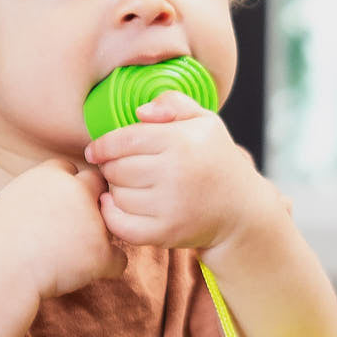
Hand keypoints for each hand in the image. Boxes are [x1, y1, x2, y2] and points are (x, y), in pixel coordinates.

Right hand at [0, 159, 126, 300]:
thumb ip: (39, 190)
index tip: (55, 209)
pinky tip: (87, 271)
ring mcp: (93, 221)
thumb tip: (58, 195)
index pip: (71, 170)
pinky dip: (107, 266)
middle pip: (97, 186)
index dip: (66, 189)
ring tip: (69, 255)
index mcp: (51, 175)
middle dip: (90, 202)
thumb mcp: (11, 198)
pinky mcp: (101, 252)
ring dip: (97, 235)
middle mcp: (77, 192)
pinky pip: (119, 258)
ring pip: (110, 222)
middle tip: (73, 227)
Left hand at [83, 91, 272, 251]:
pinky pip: (121, 224)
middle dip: (112, 167)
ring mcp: (171, 206)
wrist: (241, 210)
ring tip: (130, 186)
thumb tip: (140, 112)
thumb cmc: (217, 161)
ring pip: (117, 195)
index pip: (125, 139)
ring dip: (115, 190)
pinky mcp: (166, 232)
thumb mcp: (205, 122)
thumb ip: (174, 103)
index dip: (103, 145)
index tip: (95, 150)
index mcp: (182, 142)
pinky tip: (116, 205)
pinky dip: (111, 215)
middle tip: (122, 169)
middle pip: (117, 168)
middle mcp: (176, 173)